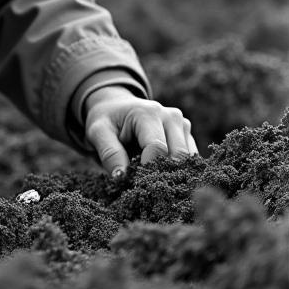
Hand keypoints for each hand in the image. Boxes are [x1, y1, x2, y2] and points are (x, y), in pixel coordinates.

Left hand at [83, 86, 198, 176]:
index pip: (157, 148)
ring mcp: (182, 124)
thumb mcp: (98, 132)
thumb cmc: (107, 120)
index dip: (147, 169)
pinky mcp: (187, 133)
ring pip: (187, 159)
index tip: (135, 181)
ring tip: (150, 173)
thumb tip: (121, 178)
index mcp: (148, 113)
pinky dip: (178, 168)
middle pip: (177, 156)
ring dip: (172, 171)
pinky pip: (190, 159)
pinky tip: (161, 170)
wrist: (116, 106)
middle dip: (162, 173)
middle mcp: (171, 116)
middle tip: (144, 182)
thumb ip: (110, 153)